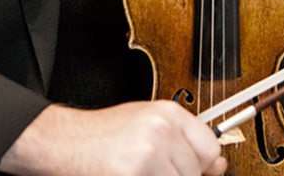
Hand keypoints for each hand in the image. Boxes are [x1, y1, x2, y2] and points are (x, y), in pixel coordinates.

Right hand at [0, 101, 226, 175]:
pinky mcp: (135, 175)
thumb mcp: (147, 124)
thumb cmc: (103, 135)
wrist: (64, 141)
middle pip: (195, 172)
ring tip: (140, 172)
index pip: (210, 148)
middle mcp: (162, 130)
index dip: (203, 166)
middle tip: (152, 169)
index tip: (195, 170)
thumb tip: (219, 165)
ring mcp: (148, 154)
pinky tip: (130, 175)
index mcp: (169, 113)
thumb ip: (184, 142)